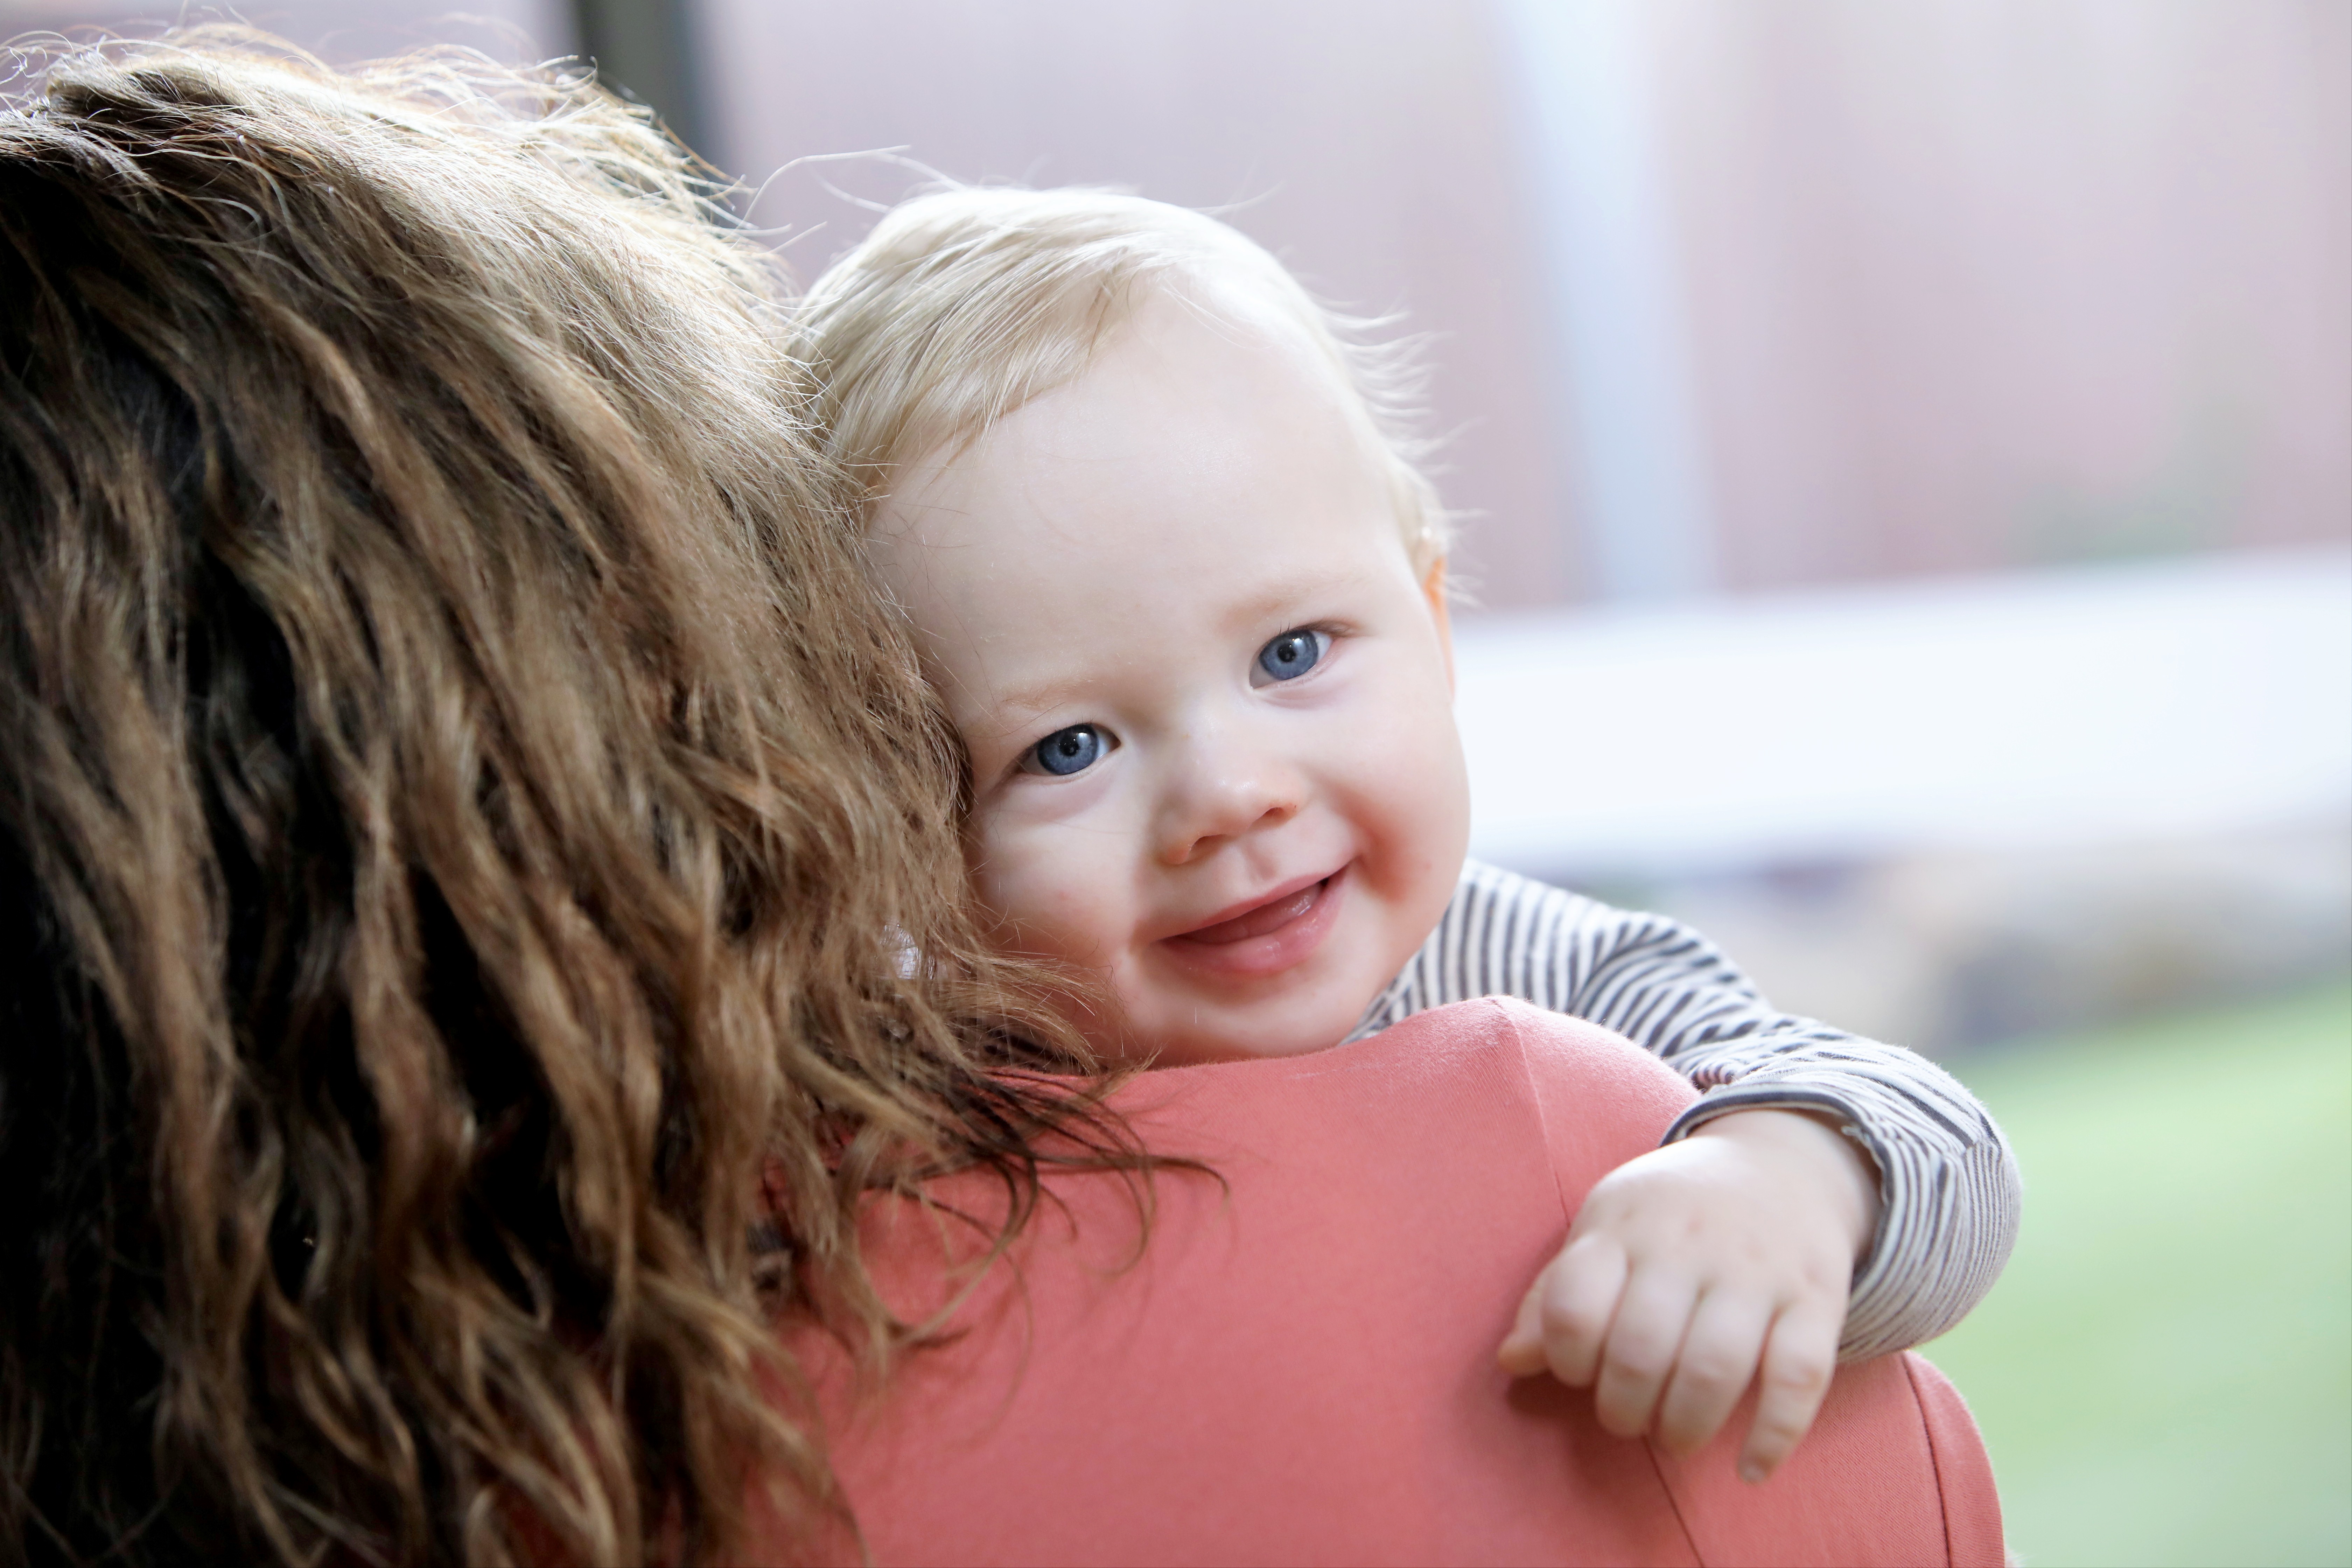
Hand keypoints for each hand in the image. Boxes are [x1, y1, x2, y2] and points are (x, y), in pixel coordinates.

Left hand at [1496, 1108, 1879, 1481]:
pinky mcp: (1817, 1298)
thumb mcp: (1605, 1228)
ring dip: (1685, 1425)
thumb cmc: (1671, 1213)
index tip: (1577, 1373)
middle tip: (1626, 1418)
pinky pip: (1798, 1376)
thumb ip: (1556, 1294)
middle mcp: (1689, 1243)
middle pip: (1641, 1348)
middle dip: (1623, 1407)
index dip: (1565, 1359)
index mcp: (1625, 1224)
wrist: (1783, 1162)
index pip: (1574, 1306)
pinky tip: (1750, 1470)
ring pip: (1714, 1366)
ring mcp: (1757, 1270)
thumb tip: (1511, 1361)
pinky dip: (1773, 1434)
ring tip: (1675, 1437)